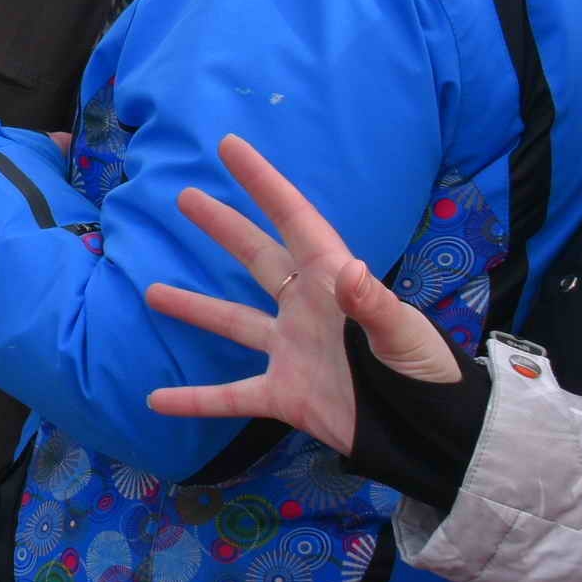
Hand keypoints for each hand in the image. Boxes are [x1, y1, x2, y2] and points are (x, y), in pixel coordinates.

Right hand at [139, 133, 462, 454]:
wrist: (429, 434)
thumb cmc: (425, 375)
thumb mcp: (405, 337)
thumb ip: (375, 306)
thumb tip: (350, 272)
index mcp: (333, 283)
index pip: (294, 221)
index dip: (263, 183)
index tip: (231, 148)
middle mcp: (306, 309)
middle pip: (257, 258)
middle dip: (223, 227)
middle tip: (185, 197)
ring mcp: (291, 351)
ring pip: (233, 321)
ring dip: (194, 307)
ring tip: (152, 292)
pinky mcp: (285, 394)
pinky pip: (231, 395)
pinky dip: (195, 400)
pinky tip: (158, 400)